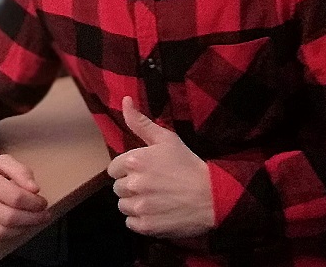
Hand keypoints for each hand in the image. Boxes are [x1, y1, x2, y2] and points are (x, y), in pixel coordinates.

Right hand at [0, 155, 50, 239]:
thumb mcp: (1, 161)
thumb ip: (21, 171)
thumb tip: (35, 189)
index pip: (14, 196)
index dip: (33, 203)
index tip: (43, 203)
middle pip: (8, 217)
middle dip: (32, 218)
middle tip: (43, 215)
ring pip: (0, 232)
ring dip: (22, 228)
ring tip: (31, 221)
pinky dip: (8, 234)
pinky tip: (15, 226)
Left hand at [107, 96, 214, 237]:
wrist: (212, 195)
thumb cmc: (188, 164)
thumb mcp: (166, 139)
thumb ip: (141, 122)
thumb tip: (125, 100)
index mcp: (134, 161)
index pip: (113, 168)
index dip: (126, 169)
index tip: (142, 171)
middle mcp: (133, 184)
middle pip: (117, 188)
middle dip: (130, 186)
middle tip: (150, 184)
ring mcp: (139, 207)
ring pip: (123, 206)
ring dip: (134, 203)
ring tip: (153, 199)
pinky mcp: (146, 226)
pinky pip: (131, 223)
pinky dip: (140, 219)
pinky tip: (156, 211)